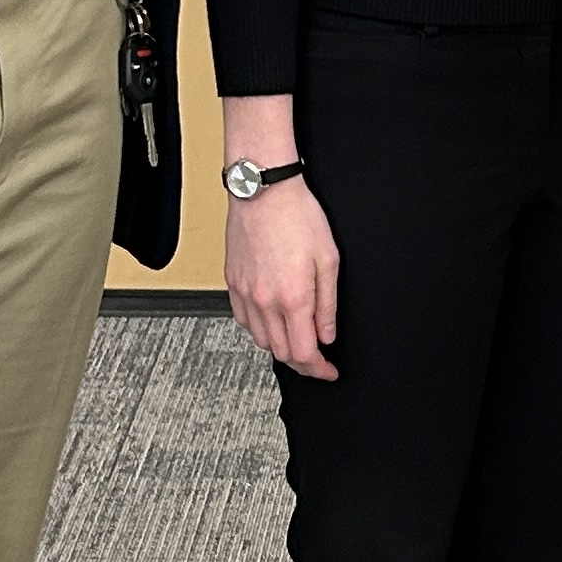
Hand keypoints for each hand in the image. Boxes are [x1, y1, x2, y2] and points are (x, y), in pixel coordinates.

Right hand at [227, 176, 340, 378]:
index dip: (319, 369)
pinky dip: (259, 331)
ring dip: (281, 348)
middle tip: (318, 361)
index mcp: (293, 297)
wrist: (263, 190)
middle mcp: (264, 301)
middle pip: (281, 352)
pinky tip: (272, 324)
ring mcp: (245, 293)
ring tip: (297, 342)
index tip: (329, 371)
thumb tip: (326, 334)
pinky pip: (243, 321)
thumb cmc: (298, 216)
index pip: (304, 352)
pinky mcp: (233, 282)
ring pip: (261, 340)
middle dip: (302, 363)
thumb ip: (327, 304)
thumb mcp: (328, 259)